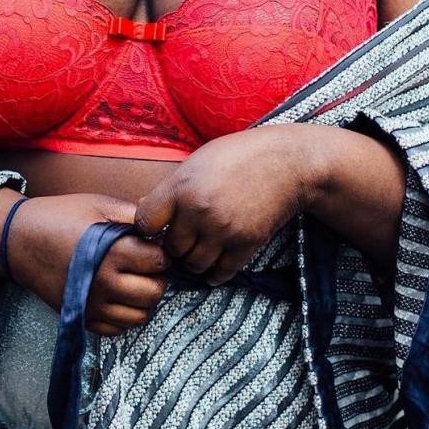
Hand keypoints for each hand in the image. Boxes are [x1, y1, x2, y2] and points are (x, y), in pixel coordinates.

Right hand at [7, 193, 171, 336]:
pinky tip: (118, 296)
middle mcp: (104, 284)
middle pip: (154, 292)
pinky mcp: (82, 317)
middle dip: (157, 277)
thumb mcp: (99, 204)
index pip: (158, 262)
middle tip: (147, 265)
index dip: (160, 252)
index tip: (152, 246)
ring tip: (134, 281)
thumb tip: (162, 223)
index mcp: (112, 253)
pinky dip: (124, 315)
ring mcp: (92, 305)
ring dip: (144, 299)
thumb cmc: (60, 217)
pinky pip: (117, 329)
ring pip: (140, 316)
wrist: (20, 240)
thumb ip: (133, 214)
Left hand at [134, 126, 321, 285]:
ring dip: (195, 260)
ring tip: (200, 248)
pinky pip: (221, 272)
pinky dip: (215, 272)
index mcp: (182, 187)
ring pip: (194, 265)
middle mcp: (199, 211)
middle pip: (171, 249)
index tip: (158, 225)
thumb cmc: (238, 155)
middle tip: (184, 236)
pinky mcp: (246, 244)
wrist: (286, 161)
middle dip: (175, 245)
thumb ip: (171, 188)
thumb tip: (143, 213)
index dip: (148, 227)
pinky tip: (215, 264)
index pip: (145, 223)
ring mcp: (224, 230)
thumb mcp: (197, 161)